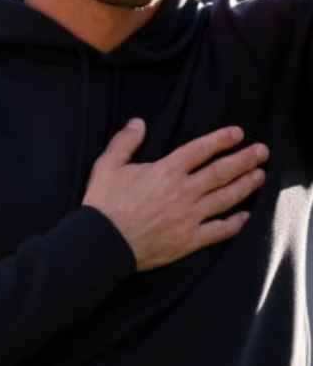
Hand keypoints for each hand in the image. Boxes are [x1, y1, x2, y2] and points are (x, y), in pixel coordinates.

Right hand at [83, 119, 268, 271]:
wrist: (103, 242)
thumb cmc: (103, 203)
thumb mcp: (107, 166)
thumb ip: (124, 142)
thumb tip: (138, 123)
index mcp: (165, 171)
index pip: (200, 150)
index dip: (221, 139)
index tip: (238, 133)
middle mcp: (184, 192)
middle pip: (222, 171)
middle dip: (245, 159)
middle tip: (262, 151)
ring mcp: (190, 217)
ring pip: (226, 198)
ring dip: (246, 185)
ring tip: (260, 176)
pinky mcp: (190, 239)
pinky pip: (220, 230)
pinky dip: (235, 223)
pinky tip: (245, 216)